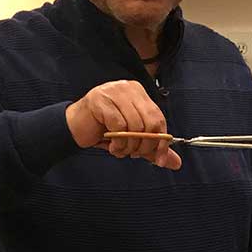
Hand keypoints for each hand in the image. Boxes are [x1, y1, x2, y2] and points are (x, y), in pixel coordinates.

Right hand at [65, 80, 180, 169]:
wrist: (75, 128)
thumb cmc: (104, 130)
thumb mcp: (133, 140)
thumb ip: (153, 148)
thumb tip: (176, 163)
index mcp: (139, 93)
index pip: (159, 118)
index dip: (162, 142)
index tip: (159, 161)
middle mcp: (128, 88)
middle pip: (150, 122)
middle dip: (145, 146)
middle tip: (134, 154)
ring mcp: (113, 92)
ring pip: (135, 126)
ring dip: (129, 147)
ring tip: (120, 150)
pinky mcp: (100, 100)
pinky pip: (119, 127)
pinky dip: (118, 144)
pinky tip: (112, 146)